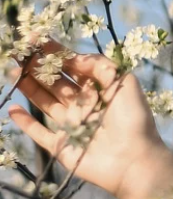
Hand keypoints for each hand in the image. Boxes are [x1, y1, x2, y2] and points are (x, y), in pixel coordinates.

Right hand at [6, 39, 172, 198]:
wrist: (134, 161)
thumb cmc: (134, 120)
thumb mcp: (124, 83)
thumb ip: (101, 66)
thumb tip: (76, 57)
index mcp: (99, 89)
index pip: (73, 66)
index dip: (55, 52)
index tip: (36, 38)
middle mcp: (83, 105)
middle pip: (55, 82)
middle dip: (37, 66)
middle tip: (18, 52)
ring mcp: (71, 125)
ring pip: (44, 102)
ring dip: (28, 87)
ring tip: (12, 70)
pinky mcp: (60, 146)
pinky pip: (38, 132)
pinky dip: (24, 122)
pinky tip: (12, 108)